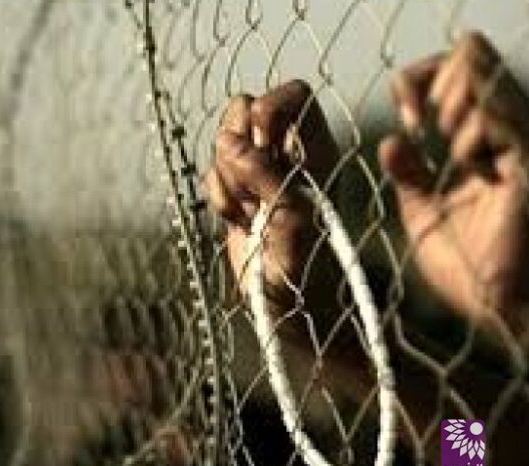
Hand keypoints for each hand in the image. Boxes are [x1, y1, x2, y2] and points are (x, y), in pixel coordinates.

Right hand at [204, 80, 339, 308]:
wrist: (289, 308)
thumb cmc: (305, 272)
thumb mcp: (295, 226)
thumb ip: (271, 182)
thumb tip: (239, 149)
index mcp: (317, 151)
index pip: (294, 94)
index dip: (270, 109)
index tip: (263, 146)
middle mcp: (288, 154)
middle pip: (246, 109)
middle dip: (237, 148)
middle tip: (252, 191)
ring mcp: (259, 172)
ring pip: (224, 140)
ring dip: (226, 177)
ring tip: (248, 212)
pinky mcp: (236, 191)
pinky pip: (211, 172)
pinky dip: (218, 198)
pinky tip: (238, 222)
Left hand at [381, 31, 528, 327]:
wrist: (498, 307)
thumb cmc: (466, 265)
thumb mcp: (421, 210)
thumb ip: (408, 173)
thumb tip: (391, 140)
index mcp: (481, 138)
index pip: (454, 65)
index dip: (416, 80)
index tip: (407, 121)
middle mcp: (506, 132)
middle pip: (473, 51)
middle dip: (435, 80)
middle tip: (426, 126)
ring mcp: (521, 146)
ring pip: (486, 72)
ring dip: (451, 102)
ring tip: (446, 143)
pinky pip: (503, 120)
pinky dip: (471, 132)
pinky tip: (464, 159)